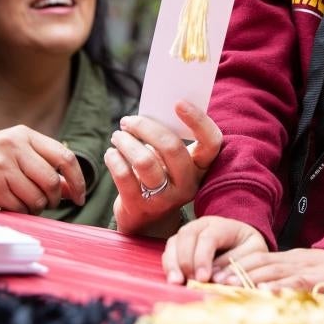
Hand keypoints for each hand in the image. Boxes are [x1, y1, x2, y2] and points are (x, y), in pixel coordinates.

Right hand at [0, 126, 85, 213]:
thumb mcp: (13, 151)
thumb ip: (42, 165)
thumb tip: (74, 190)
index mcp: (23, 134)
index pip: (64, 157)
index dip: (78, 180)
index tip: (81, 197)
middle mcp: (14, 147)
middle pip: (52, 180)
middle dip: (55, 198)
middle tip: (48, 203)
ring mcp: (1, 166)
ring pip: (38, 197)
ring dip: (37, 207)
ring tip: (24, 203)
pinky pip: (19, 208)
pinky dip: (20, 212)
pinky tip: (9, 205)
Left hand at [105, 100, 220, 236]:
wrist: (147, 220)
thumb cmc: (160, 176)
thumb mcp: (172, 161)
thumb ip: (169, 138)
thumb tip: (150, 111)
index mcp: (200, 168)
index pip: (212, 143)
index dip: (198, 121)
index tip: (178, 103)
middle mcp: (187, 184)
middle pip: (172, 147)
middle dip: (146, 127)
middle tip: (129, 120)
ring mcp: (165, 198)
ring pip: (145, 161)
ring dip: (126, 142)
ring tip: (118, 136)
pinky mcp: (140, 207)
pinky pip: (124, 176)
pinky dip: (114, 158)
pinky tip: (111, 153)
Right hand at [161, 215, 267, 283]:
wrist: (241, 239)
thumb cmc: (247, 246)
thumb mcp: (254, 251)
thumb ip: (238, 262)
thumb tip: (217, 278)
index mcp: (222, 224)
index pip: (208, 237)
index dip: (203, 257)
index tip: (203, 278)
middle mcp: (201, 225)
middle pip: (187, 236)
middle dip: (186, 260)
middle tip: (190, 281)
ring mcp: (188, 232)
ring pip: (174, 242)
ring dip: (173, 263)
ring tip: (176, 282)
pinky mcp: (179, 244)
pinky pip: (169, 251)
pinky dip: (169, 265)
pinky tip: (174, 280)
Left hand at [210, 247, 323, 293]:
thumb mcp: (302, 270)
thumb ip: (282, 276)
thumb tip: (257, 287)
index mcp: (287, 259)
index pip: (256, 260)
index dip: (235, 267)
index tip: (215, 275)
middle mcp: (292, 261)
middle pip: (260, 265)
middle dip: (236, 273)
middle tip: (215, 281)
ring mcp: (306, 268)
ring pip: (275, 271)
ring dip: (252, 278)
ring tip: (232, 285)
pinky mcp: (320, 277)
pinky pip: (298, 281)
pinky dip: (282, 286)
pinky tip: (267, 290)